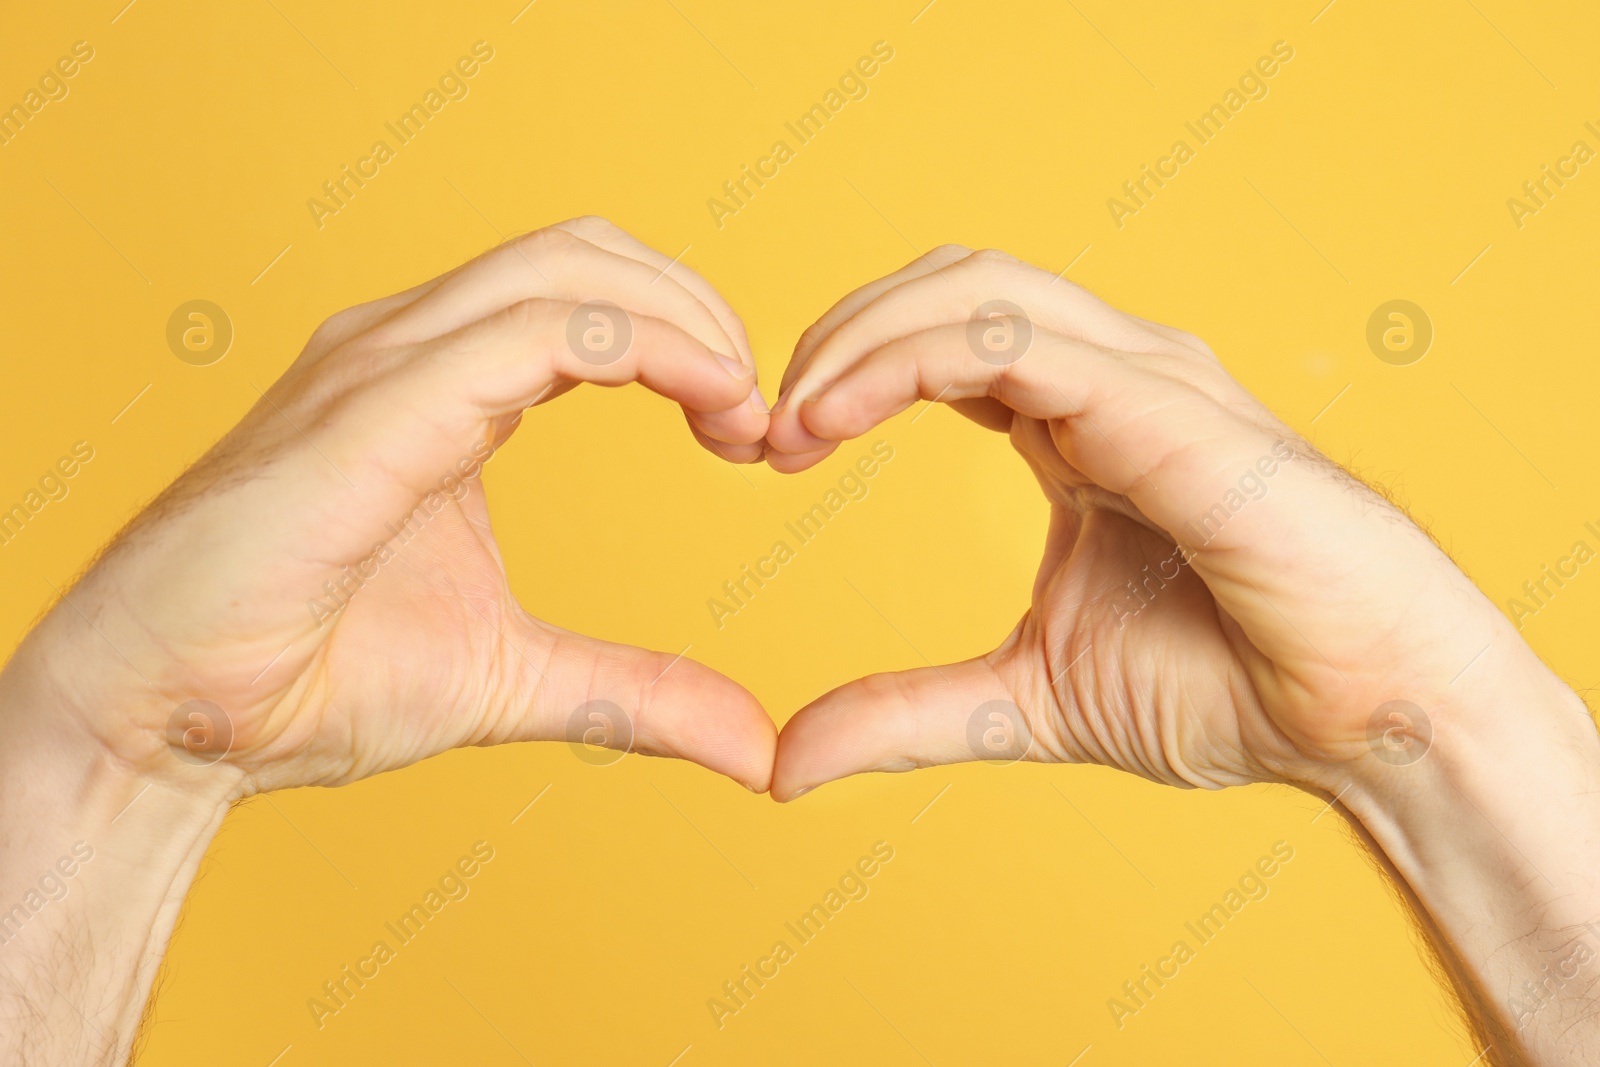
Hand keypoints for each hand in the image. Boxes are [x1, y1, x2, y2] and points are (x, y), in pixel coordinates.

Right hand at [10, 217, 777, 801]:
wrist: (167, 726)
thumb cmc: (306, 680)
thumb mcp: (516, 679)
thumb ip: (636, 694)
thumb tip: (754, 748)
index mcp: (438, 386)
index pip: (586, 297)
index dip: (687, 338)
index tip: (748, 430)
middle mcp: (407, 350)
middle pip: (587, 254)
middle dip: (698, 309)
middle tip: (759, 411)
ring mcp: (379, 368)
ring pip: (565, 271)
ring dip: (681, 319)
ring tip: (741, 407)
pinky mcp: (366, 414)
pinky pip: (525, 334)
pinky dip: (636, 347)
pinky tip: (701, 399)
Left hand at [763, 245, 1554, 799]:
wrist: (1368, 722)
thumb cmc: (1231, 689)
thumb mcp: (1023, 699)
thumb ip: (904, 713)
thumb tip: (783, 763)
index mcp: (1078, 424)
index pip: (942, 340)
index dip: (845, 373)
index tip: (770, 448)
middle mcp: (1111, 377)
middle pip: (945, 284)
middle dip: (837, 334)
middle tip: (756, 423)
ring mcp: (1145, 377)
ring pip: (972, 285)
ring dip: (857, 334)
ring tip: (785, 418)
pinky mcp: (1166, 402)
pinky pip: (1011, 337)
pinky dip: (906, 356)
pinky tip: (835, 414)